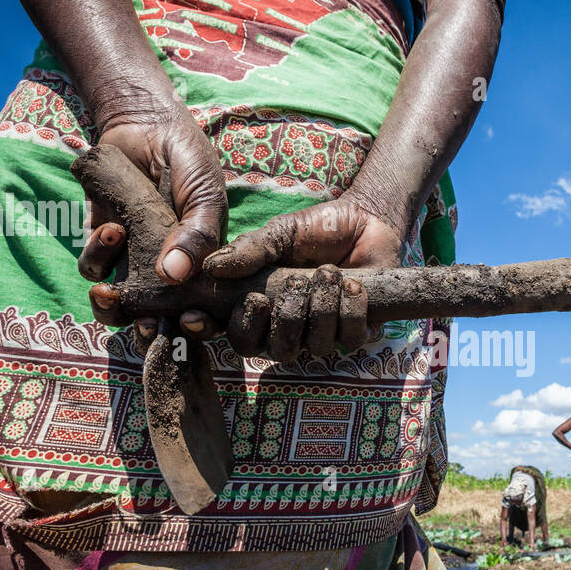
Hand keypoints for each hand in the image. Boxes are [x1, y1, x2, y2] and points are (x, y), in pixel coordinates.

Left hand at [78, 102, 227, 343]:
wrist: (147, 126)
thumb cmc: (188, 163)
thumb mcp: (205, 196)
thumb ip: (196, 235)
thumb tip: (173, 276)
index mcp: (200, 270)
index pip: (201, 312)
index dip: (196, 328)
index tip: (189, 322)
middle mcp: (165, 275)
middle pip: (155, 321)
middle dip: (145, 326)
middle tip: (144, 321)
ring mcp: (132, 262)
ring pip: (116, 305)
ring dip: (113, 290)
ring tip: (120, 241)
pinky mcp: (100, 245)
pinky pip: (92, 269)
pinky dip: (96, 254)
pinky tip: (110, 227)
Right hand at [197, 190, 404, 359]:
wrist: (366, 219)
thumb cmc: (316, 229)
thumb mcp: (279, 233)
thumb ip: (249, 251)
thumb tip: (211, 268)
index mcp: (262, 307)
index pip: (232, 333)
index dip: (210, 330)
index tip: (204, 314)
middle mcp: (289, 327)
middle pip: (273, 350)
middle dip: (285, 317)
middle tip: (294, 282)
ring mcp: (323, 333)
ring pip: (314, 347)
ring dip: (320, 308)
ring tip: (327, 273)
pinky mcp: (357, 331)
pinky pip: (349, 339)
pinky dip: (350, 310)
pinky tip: (353, 285)